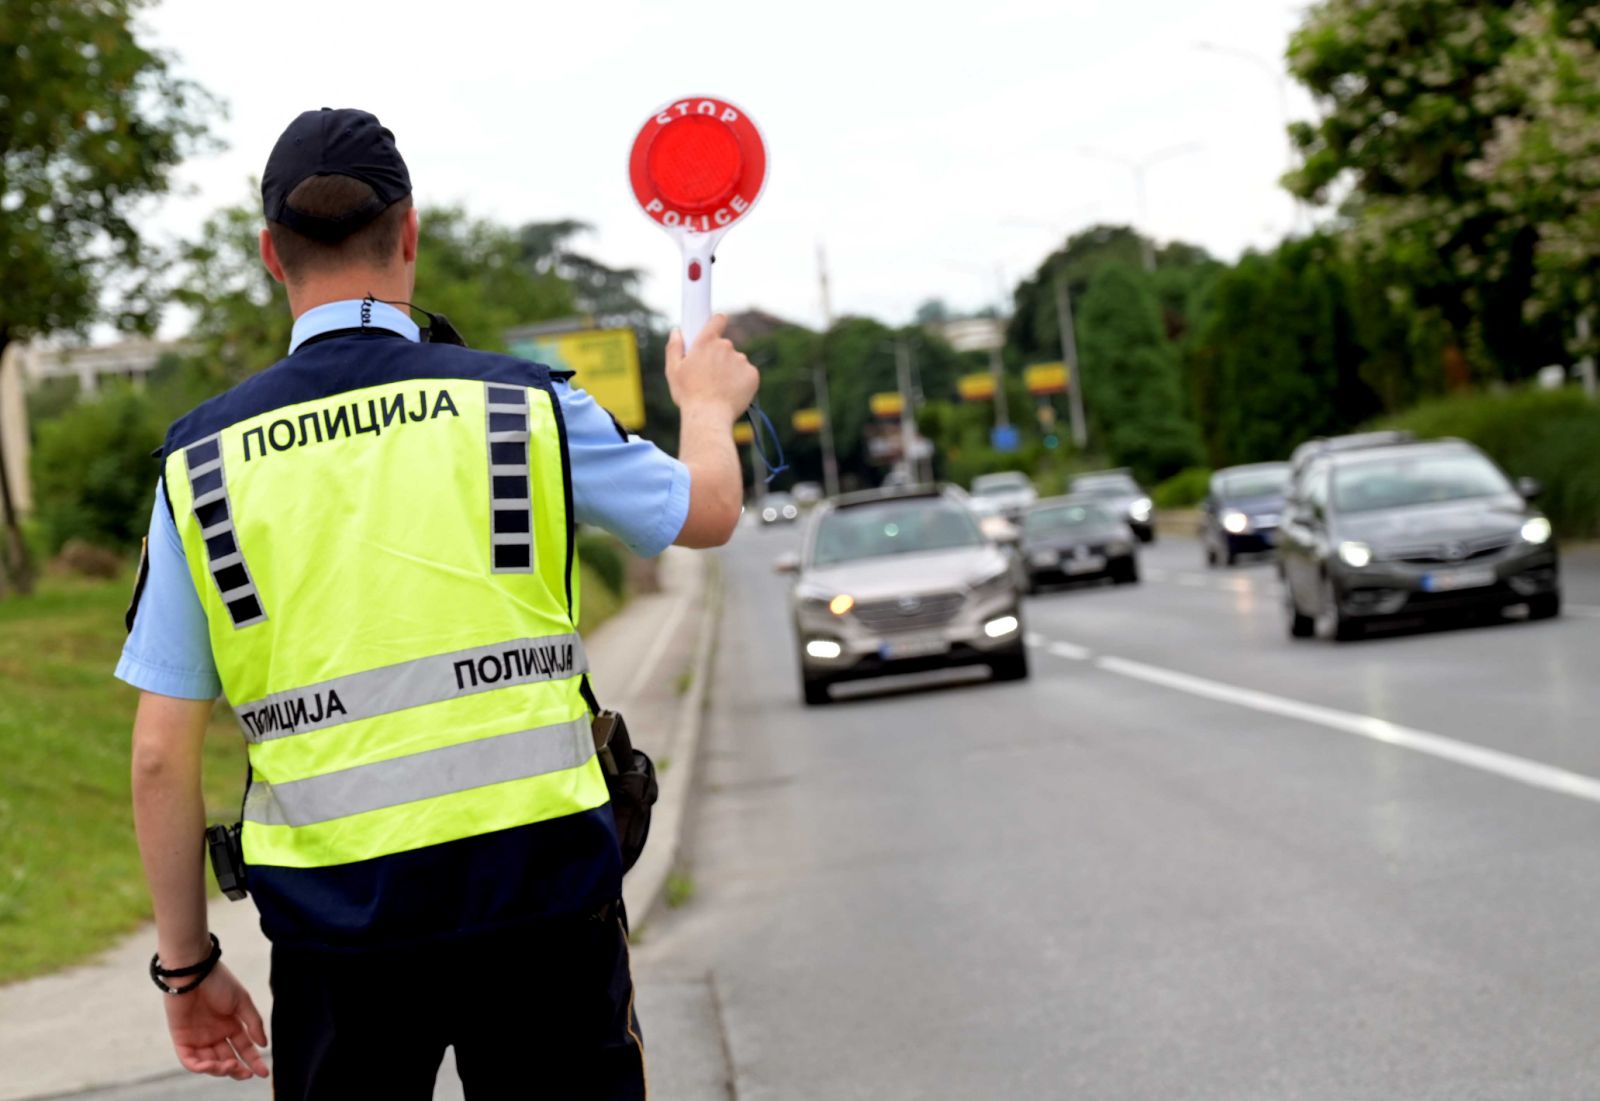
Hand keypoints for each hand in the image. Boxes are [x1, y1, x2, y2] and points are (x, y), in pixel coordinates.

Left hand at [162, 962, 269, 1080]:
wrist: (193, 971)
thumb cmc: (219, 981)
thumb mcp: (242, 1001)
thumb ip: (253, 1023)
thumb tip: (264, 1045)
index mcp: (231, 1025)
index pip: (244, 1048)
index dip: (254, 1061)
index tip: (264, 1073)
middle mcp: (215, 1034)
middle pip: (227, 1060)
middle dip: (238, 1070)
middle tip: (246, 1073)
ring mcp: (198, 1038)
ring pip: (210, 1064)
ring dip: (220, 1070)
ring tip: (230, 1066)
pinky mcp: (181, 1039)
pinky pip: (190, 1060)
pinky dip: (200, 1067)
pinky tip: (211, 1066)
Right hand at [665, 314, 759, 424]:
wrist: (709, 417)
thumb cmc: (689, 395)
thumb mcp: (673, 370)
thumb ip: (674, 347)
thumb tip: (676, 332)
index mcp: (706, 342)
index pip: (718, 320)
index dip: (717, 323)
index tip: (716, 329)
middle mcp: (726, 346)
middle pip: (725, 347)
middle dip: (719, 358)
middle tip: (709, 376)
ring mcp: (741, 360)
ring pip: (736, 362)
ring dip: (730, 371)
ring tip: (719, 389)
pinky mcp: (752, 374)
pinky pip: (747, 374)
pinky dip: (741, 382)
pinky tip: (730, 393)